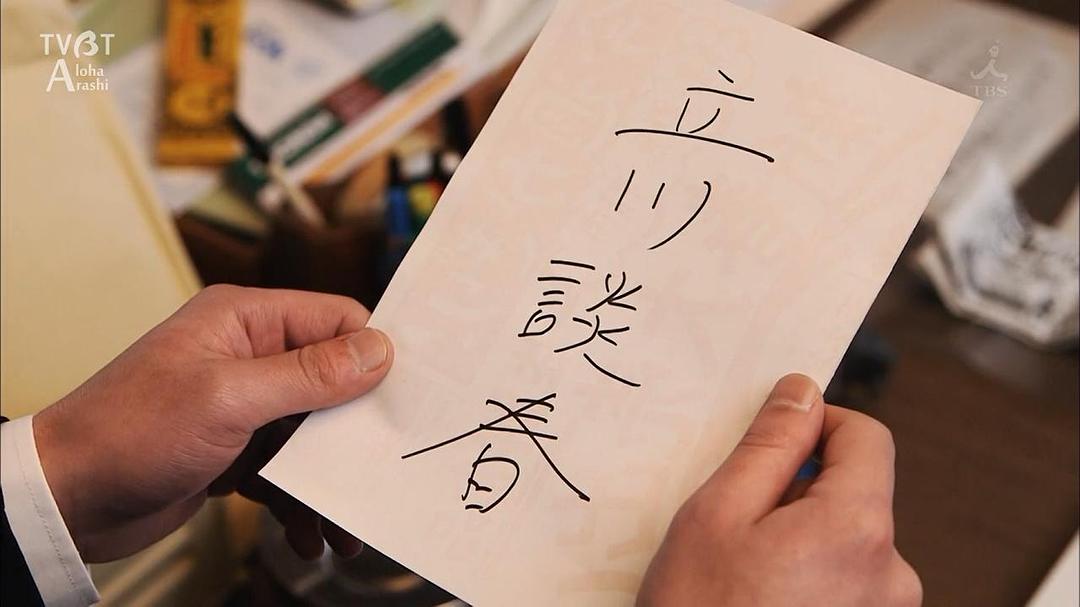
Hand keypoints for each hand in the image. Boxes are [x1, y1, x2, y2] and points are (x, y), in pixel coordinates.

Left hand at [32, 285, 393, 561]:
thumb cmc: (131, 432)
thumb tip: (379, 349)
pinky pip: (287, 468)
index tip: (407, 396)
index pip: (334, 319)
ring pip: (314, 433)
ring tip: (347, 527)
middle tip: (384, 469)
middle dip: (356, 431)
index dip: (373, 354)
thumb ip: (309, 374)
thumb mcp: (230, 398)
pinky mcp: (235, 447)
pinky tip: (309, 533)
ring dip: (331, 478)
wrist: (67, 499)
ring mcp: (242, 404)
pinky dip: (301, 500)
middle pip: (332, 381)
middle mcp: (248, 355)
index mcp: (245, 320)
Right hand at [638, 374, 920, 605]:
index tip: (778, 436)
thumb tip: (801, 392)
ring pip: (847, 541)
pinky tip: (762, 596)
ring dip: (801, 538)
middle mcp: (891, 575)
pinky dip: (809, 576)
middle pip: (857, 492)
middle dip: (800, 491)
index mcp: (858, 529)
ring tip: (744, 570)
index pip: (868, 437)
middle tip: (738, 521)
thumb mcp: (717, 515)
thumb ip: (770, 447)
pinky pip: (848, 582)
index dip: (820, 422)